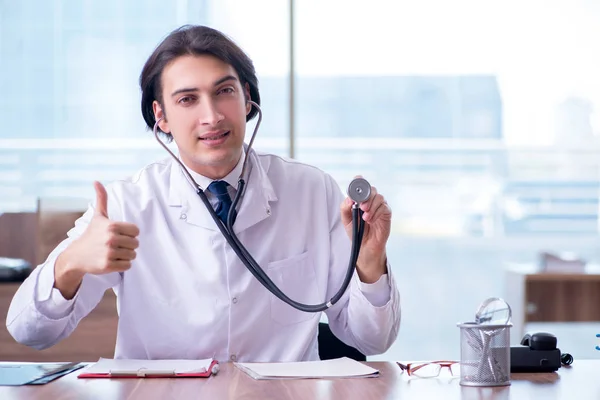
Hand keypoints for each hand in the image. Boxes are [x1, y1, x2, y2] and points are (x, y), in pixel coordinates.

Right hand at [54, 181, 139, 297]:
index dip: (129, 234)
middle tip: (115, 245)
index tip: (119, 235)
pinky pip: (127, 265)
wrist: (76, 255)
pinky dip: (122, 265)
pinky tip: (112, 260)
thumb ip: (102, 199)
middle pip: (136, 244)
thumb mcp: (98, 216)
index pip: (136, 231)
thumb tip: (96, 181)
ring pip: (133, 255)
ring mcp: (109, 252)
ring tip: (113, 252)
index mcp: (112, 225)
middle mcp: (111, 238)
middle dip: (128, 245)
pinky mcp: (108, 265)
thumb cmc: (91, 235)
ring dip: (126, 255)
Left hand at [340, 177, 391, 282]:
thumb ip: (345, 208)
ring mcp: (379, 206)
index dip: (359, 181)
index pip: (361, 184)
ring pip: (379, 197)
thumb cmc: (355, 231)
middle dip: (366, 196)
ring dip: (371, 206)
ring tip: (365, 218)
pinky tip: (370, 221)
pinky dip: (376, 213)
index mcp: (360, 199)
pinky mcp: (386, 214)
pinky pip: (384, 207)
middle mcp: (371, 200)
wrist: (364, 246)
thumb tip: (349, 199)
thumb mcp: (346, 220)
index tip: (357, 181)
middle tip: (361, 207)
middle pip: (371, 189)